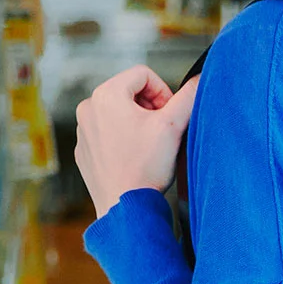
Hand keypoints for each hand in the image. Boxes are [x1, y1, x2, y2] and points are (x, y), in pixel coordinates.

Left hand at [75, 65, 198, 218]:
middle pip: (129, 92)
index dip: (163, 91)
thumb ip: (189, 96)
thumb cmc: (145, 169)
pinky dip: (123, 140)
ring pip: (118, 113)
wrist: (125, 208)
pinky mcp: (84, 151)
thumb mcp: (173, 126)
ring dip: (137, 123)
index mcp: (106, 95)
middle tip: (161, 131)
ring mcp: (83, 131)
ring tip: (148, 146)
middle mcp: (88, 109)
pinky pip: (107, 134)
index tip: (169, 114)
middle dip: (150, 107)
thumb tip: (199, 79)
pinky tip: (134, 158)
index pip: (143, 74)